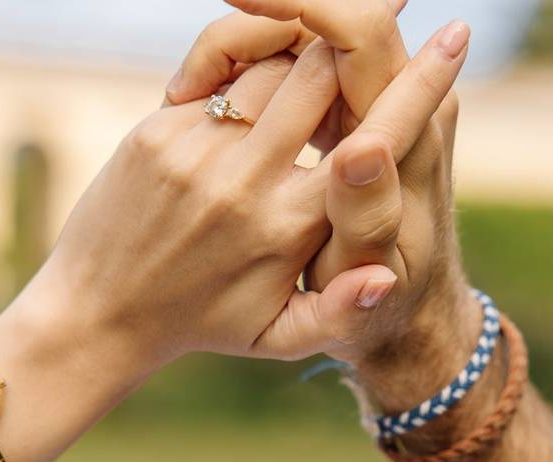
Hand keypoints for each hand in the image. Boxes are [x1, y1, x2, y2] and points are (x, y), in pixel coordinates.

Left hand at [22, 39, 396, 371]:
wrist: (99, 312)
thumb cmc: (204, 322)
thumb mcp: (278, 337)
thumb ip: (339, 310)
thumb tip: (386, 277)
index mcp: (290, 228)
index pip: (371, 142)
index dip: (417, 86)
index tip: (453, 40)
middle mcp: (247, 180)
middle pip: (320, 73)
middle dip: (357, 38)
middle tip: (387, 4)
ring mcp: (197, 149)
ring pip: (269, 62)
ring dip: (302, 46)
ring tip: (327, 38)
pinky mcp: (158, 129)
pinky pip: (219, 73)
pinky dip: (248, 62)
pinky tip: (264, 67)